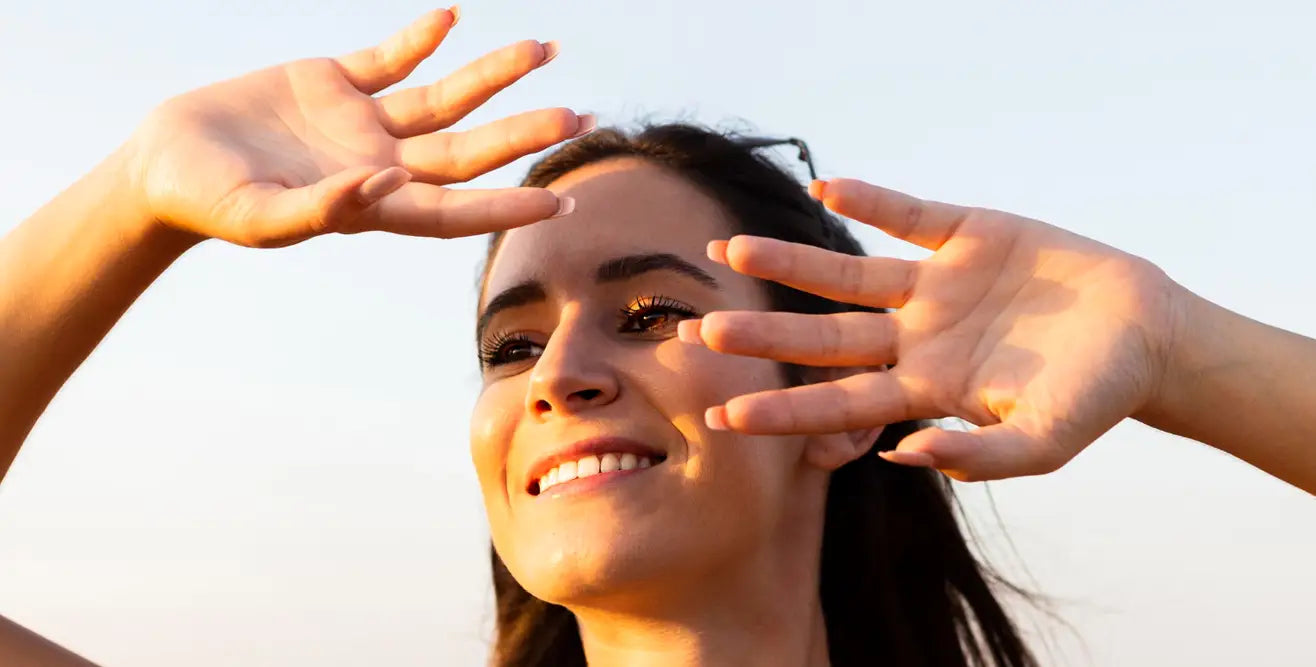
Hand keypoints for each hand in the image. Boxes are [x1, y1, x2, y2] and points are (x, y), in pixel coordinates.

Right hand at [122, 7, 588, 248]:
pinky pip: (391, 57)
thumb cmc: (207, 202)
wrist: (164, 162)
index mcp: (371, 206)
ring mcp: (362, 122)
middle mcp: (380, 164)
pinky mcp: (335, 81)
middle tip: (580, 117)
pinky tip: (452, 18)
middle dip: (523, 134)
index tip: (560, 200)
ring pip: (444, 97)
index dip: (505, 206)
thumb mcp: (258, 215)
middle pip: (468, 149)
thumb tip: (386, 186)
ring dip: (493, 75)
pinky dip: (422, 39)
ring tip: (544, 49)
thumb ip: (322, 209)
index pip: (454, 211)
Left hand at [679, 178, 1187, 481]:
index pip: (840, 403)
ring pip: (847, 273)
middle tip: (701, 334)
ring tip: (732, 251)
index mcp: (925, 389)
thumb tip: (902, 458)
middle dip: (765, 338)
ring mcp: (934, 284)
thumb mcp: (1044, 443)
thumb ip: (978, 458)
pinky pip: (906, 214)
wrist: (1144, 333)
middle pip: (824, 338)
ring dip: (792, 264)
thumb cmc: (1094, 398)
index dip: (785, 411)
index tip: (725, 416)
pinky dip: (870, 199)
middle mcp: (915, 337)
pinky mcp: (965, 234)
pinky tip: (825, 186)